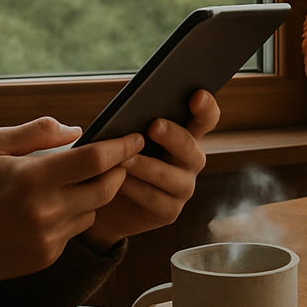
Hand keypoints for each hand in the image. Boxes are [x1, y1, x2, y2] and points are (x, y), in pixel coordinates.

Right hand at [0, 117, 142, 286]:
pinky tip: (52, 206)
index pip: (94, 160)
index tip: (133, 138)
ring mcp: (47, 237)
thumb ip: (38, 132)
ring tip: (74, 181)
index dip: (120, 147)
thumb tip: (77, 131)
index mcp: (31, 178)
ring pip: (92, 210)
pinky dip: (72, 214)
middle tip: (119, 158)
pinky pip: (74, 230)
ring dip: (92, 194)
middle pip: (105, 188)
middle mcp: (44, 211)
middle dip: (118, 171)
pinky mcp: (46, 257)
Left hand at [82, 89, 219, 251]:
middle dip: (173, 135)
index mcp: (185, 134)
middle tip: (154, 125)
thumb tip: (132, 107)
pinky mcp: (169, 211)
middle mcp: (190, 160)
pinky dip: (134, 189)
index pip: (206, 118)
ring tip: (125, 158)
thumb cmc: (115, 156)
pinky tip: (118, 182)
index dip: (206, 107)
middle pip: (190, 146)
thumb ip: (134, 121)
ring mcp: (183, 187)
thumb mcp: (124, 134)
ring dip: (147, 166)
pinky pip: (154, 198)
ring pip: (170, 175)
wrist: (100, 197)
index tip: (197, 95)